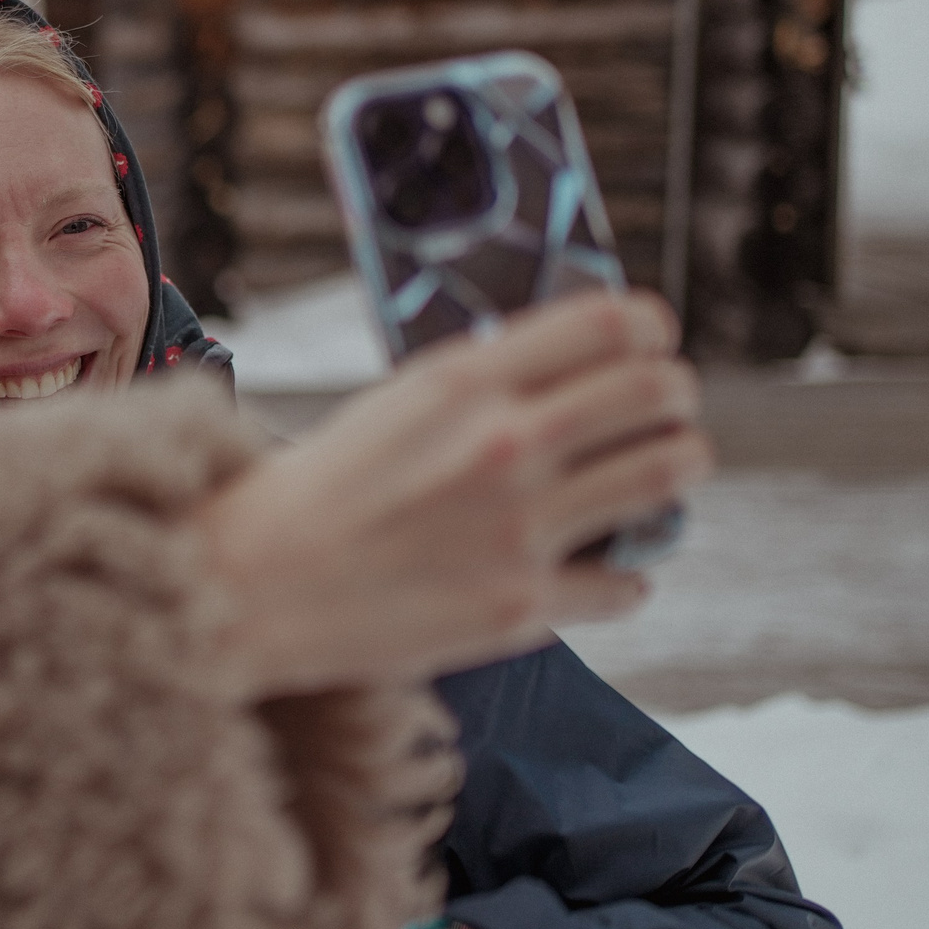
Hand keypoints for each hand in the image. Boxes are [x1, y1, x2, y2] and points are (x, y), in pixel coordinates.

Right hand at [199, 290, 708, 696]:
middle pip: (655, 392)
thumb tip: (570, 368)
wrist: (251, 584)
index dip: (650, 326)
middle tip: (665, 410)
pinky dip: (625, 576)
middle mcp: (504, 446)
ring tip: (660, 474)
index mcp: (464, 383)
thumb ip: (483, 381)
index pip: (608, 322)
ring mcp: (519, 528)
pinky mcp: (522, 606)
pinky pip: (628, 583)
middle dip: (674, 397)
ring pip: (666, 474)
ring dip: (677, 468)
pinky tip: (601, 570)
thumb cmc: (314, 491)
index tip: (651, 341)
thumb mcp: (396, 402)